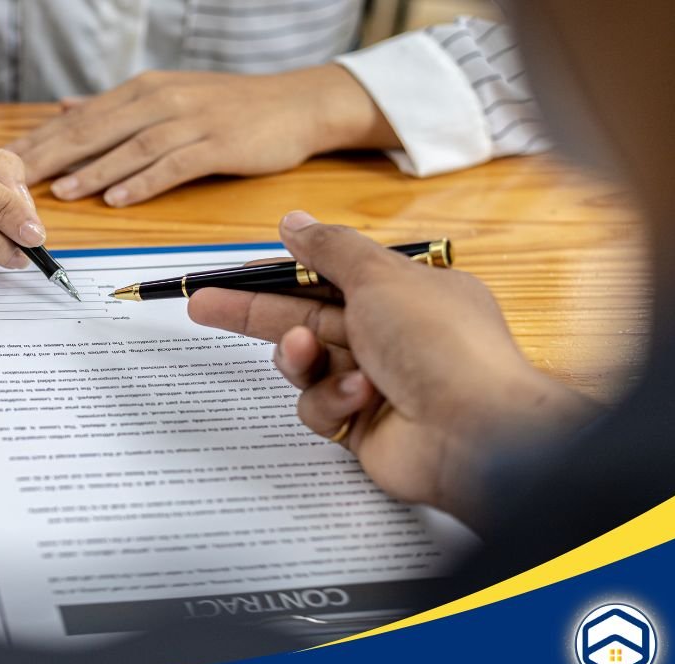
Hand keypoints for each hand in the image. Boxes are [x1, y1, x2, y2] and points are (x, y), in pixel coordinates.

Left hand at [8, 65, 398, 207]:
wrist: (295, 104)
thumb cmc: (228, 107)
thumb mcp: (166, 97)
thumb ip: (114, 107)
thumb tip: (64, 109)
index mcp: (143, 90)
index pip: (80, 117)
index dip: (43, 139)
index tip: (7, 161)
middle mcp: (161, 100)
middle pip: (96, 129)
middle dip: (53, 155)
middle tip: (17, 179)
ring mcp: (191, 120)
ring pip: (131, 146)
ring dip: (95, 170)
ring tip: (63, 193)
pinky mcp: (218, 143)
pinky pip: (174, 164)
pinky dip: (143, 181)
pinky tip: (118, 197)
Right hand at [187, 212, 598, 527]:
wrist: (472, 432)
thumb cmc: (440, 345)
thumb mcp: (379, 276)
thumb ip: (328, 249)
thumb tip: (294, 220)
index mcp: (403, 290)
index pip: (326, 274)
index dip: (280, 272)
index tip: (236, 272)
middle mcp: (389, 333)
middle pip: (303, 316)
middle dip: (254, 312)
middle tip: (203, 305)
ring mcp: (374, 380)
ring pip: (304, 365)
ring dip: (300, 358)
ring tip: (307, 354)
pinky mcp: (360, 424)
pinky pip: (317, 406)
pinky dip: (331, 400)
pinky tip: (359, 398)